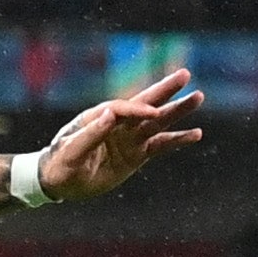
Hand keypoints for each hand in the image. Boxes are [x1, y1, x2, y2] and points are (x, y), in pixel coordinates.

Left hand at [39, 70, 204, 200]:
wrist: (59, 182)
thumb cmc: (59, 164)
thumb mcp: (70, 151)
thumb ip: (90, 134)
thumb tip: (110, 113)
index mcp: (98, 117)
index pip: (122, 109)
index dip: (137, 110)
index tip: (153, 114)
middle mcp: (117, 124)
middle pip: (145, 104)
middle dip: (164, 90)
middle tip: (185, 74)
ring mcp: (129, 139)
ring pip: (157, 122)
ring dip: (177, 110)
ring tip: (198, 97)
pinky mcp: (137, 154)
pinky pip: (160, 146)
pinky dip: (178, 140)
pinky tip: (196, 134)